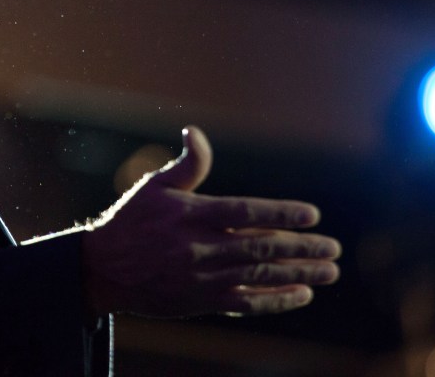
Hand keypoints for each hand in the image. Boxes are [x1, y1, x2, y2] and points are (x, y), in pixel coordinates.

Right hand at [80, 126, 340, 317]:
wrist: (101, 269)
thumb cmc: (131, 221)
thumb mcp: (155, 186)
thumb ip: (187, 164)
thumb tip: (196, 132)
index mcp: (191, 215)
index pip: (245, 212)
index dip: (280, 213)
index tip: (312, 215)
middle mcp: (198, 246)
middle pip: (259, 247)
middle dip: (301, 247)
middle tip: (333, 247)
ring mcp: (200, 277)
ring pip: (258, 276)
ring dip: (297, 274)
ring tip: (328, 271)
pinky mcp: (199, 301)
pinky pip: (244, 303)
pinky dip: (275, 300)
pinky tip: (301, 294)